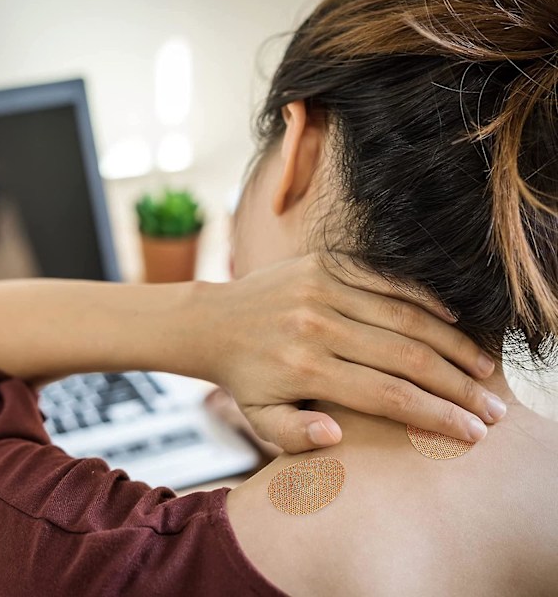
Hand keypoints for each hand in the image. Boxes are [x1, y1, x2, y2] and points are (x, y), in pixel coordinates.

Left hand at [203, 254, 502, 453]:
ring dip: (451, 343)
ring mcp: (322, 290)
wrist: (213, 320)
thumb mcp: (259, 418)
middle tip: (491, 405)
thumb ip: (295, 436)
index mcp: (306, 370)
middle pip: (405, 357)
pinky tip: (452, 320)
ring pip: (404, 317)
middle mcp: (318, 327)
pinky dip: (422, 299)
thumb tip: (339, 439)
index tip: (471, 430)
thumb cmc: (244, 377)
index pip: (387, 396)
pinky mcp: (323, 264)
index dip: (436, 414)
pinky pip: (383, 280)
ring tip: (482, 367)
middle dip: (456, 384)